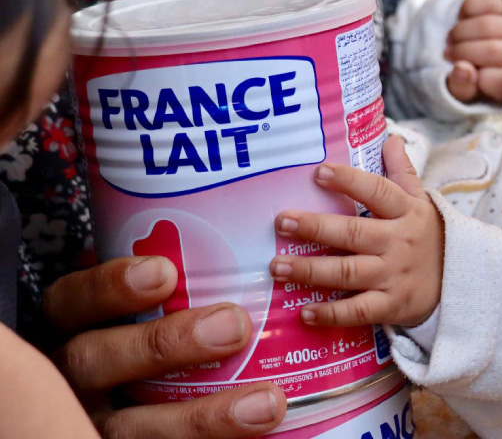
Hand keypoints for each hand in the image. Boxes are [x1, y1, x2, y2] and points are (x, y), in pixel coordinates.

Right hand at [43, 257, 286, 438]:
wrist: (138, 413)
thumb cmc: (162, 340)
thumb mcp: (148, 312)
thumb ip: (178, 287)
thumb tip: (245, 246)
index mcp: (73, 329)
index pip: (72, 300)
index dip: (111, 286)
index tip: (166, 272)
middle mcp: (70, 379)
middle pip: (92, 360)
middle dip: (163, 344)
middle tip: (234, 325)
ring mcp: (88, 422)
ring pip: (126, 428)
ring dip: (202, 418)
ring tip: (267, 403)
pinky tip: (258, 437)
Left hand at [271, 135, 444, 327]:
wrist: (461, 282)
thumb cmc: (429, 237)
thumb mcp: (422, 202)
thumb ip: (403, 172)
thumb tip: (390, 138)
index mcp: (406, 212)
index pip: (377, 192)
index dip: (349, 181)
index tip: (319, 172)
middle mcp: (397, 242)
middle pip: (353, 233)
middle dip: (315, 227)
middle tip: (282, 221)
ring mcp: (393, 275)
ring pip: (348, 272)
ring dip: (310, 270)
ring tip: (278, 266)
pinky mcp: (391, 306)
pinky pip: (358, 311)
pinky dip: (331, 313)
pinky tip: (304, 311)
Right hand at [446, 0, 501, 102]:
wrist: (462, 41)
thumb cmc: (463, 72)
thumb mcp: (460, 87)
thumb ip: (460, 87)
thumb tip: (461, 69)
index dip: (479, 79)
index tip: (462, 73)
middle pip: (493, 51)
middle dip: (461, 52)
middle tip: (449, 54)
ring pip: (486, 26)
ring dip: (459, 32)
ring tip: (452, 39)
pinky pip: (483, 3)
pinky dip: (466, 10)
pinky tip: (462, 19)